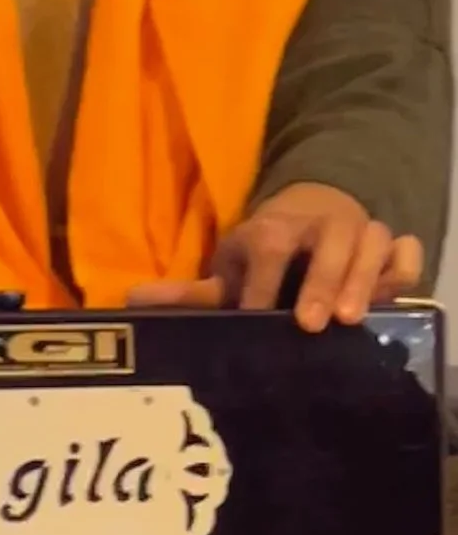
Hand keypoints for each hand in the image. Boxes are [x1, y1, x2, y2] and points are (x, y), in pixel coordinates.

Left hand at [127, 182, 426, 329]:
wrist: (312, 211)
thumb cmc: (267, 255)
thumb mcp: (231, 268)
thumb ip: (190, 293)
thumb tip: (130, 302)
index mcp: (272, 230)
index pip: (268, 248)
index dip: (264, 282)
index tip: (256, 315)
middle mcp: (317, 227)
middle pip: (325, 242)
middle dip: (321, 280)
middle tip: (313, 323)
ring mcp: (358, 232)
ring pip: (369, 242)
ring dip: (364, 277)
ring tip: (355, 319)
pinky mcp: (389, 245)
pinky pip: (405, 251)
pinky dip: (403, 265)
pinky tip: (399, 290)